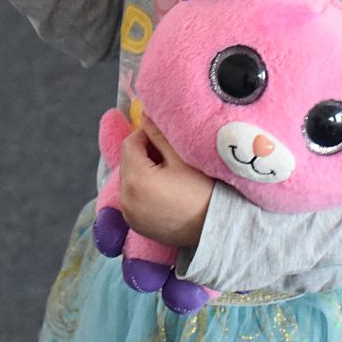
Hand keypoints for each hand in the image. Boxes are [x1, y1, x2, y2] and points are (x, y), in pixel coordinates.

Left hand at [120, 116, 213, 248]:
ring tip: (167, 169)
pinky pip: (132, 198)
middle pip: (127, 162)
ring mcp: (129, 215)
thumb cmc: (202, 189)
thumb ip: (159, 134)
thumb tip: (145, 114)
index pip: (130, 143)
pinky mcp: (137, 225)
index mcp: (135, 179)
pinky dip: (142, 188)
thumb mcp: (181, 157)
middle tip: (168, 151)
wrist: (216, 227)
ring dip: (142, 170)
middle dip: (143, 152)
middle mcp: (125, 199)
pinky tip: (163, 188)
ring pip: (129, 179)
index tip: (164, 135)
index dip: (146, 134)